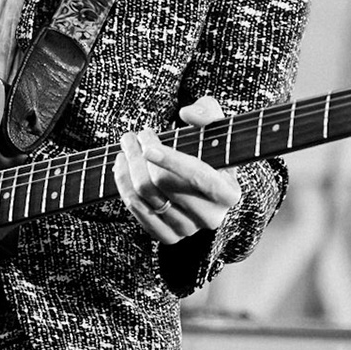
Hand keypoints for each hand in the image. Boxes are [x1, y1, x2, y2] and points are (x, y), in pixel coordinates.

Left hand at [115, 96, 242, 243]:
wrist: (206, 185)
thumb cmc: (211, 152)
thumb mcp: (217, 128)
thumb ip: (208, 112)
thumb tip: (188, 114)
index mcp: (228, 192)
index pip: (199, 177)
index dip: (172, 160)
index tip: (148, 145)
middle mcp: (211, 216)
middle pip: (163, 184)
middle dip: (140, 155)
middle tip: (132, 136)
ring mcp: (188, 229)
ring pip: (146, 196)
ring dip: (128, 168)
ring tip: (125, 148)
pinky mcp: (168, 236)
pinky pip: (138, 212)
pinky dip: (124, 187)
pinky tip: (122, 168)